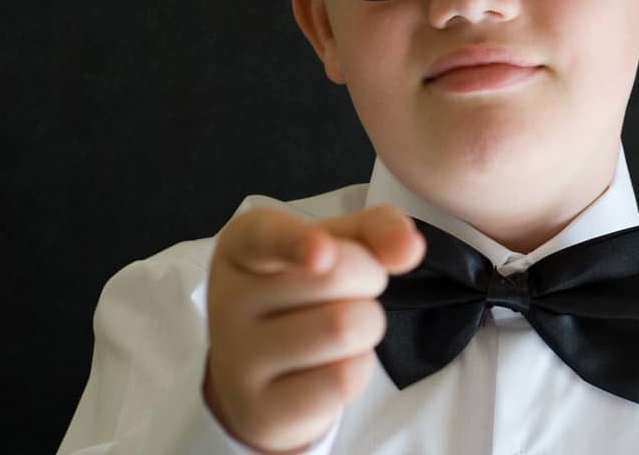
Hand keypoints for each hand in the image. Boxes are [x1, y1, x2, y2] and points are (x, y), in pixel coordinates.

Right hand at [202, 203, 425, 453]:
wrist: (262, 370)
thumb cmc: (305, 287)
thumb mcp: (337, 243)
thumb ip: (377, 228)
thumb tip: (410, 248)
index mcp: (243, 243)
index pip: (268, 237)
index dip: (300, 243)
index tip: (324, 256)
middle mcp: (228, 299)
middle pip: (337, 274)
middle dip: (369, 278)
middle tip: (348, 292)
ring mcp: (236, 361)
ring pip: (345, 328)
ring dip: (367, 324)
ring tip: (341, 328)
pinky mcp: (260, 411)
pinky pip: (344, 379)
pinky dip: (359, 366)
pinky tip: (331, 365)